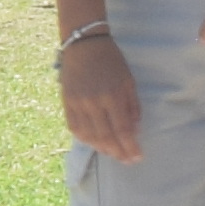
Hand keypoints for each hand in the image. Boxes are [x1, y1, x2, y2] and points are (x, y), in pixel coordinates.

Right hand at [57, 35, 144, 160]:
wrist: (84, 44)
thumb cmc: (111, 61)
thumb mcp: (128, 81)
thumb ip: (132, 107)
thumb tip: (134, 130)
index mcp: (112, 96)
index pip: (122, 130)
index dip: (130, 147)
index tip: (137, 157)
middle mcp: (93, 103)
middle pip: (106, 137)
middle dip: (118, 152)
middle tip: (127, 160)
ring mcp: (78, 103)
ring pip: (89, 135)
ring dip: (102, 148)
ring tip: (112, 153)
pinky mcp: (67, 101)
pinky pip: (74, 127)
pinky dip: (84, 138)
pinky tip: (94, 143)